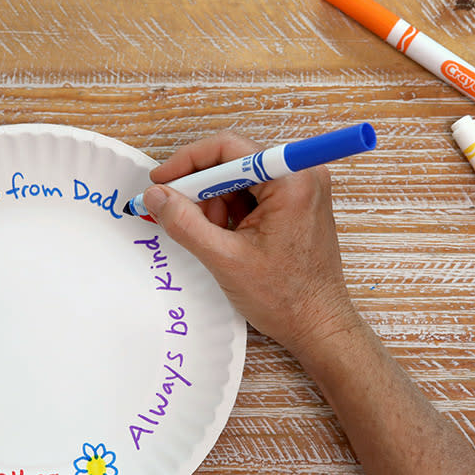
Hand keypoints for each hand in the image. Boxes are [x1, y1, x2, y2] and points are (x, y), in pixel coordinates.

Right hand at [144, 132, 364, 358]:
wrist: (318, 326)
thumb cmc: (286, 298)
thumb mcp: (225, 259)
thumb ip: (185, 223)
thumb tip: (156, 196)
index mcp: (291, 181)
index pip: (229, 148)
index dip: (188, 162)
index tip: (161, 181)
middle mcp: (302, 176)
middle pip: (233, 162)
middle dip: (202, 190)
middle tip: (177, 214)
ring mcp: (302, 190)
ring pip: (240, 179)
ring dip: (215, 204)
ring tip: (210, 238)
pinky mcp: (297, 205)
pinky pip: (253, 195)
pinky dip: (232, 212)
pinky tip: (225, 239)